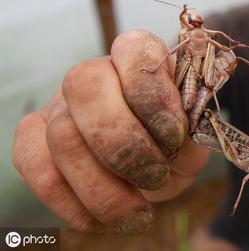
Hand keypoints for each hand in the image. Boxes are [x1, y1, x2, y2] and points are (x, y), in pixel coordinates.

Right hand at [12, 31, 210, 234]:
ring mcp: (57, 105)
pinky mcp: (33, 141)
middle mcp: (92, 72)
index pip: (134, 50)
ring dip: (103, 186)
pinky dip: (72, 204)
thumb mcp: (194, 138)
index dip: (154, 94)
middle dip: (126, 144)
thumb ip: (193, 131)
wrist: (150, 167)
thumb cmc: (174, 144)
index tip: (175, 135)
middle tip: (156, 176)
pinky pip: (39, 171)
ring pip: (63, 137)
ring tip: (137, 211)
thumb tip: (180, 136)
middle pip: (86, 88)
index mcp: (138, 56)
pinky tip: (103, 219)